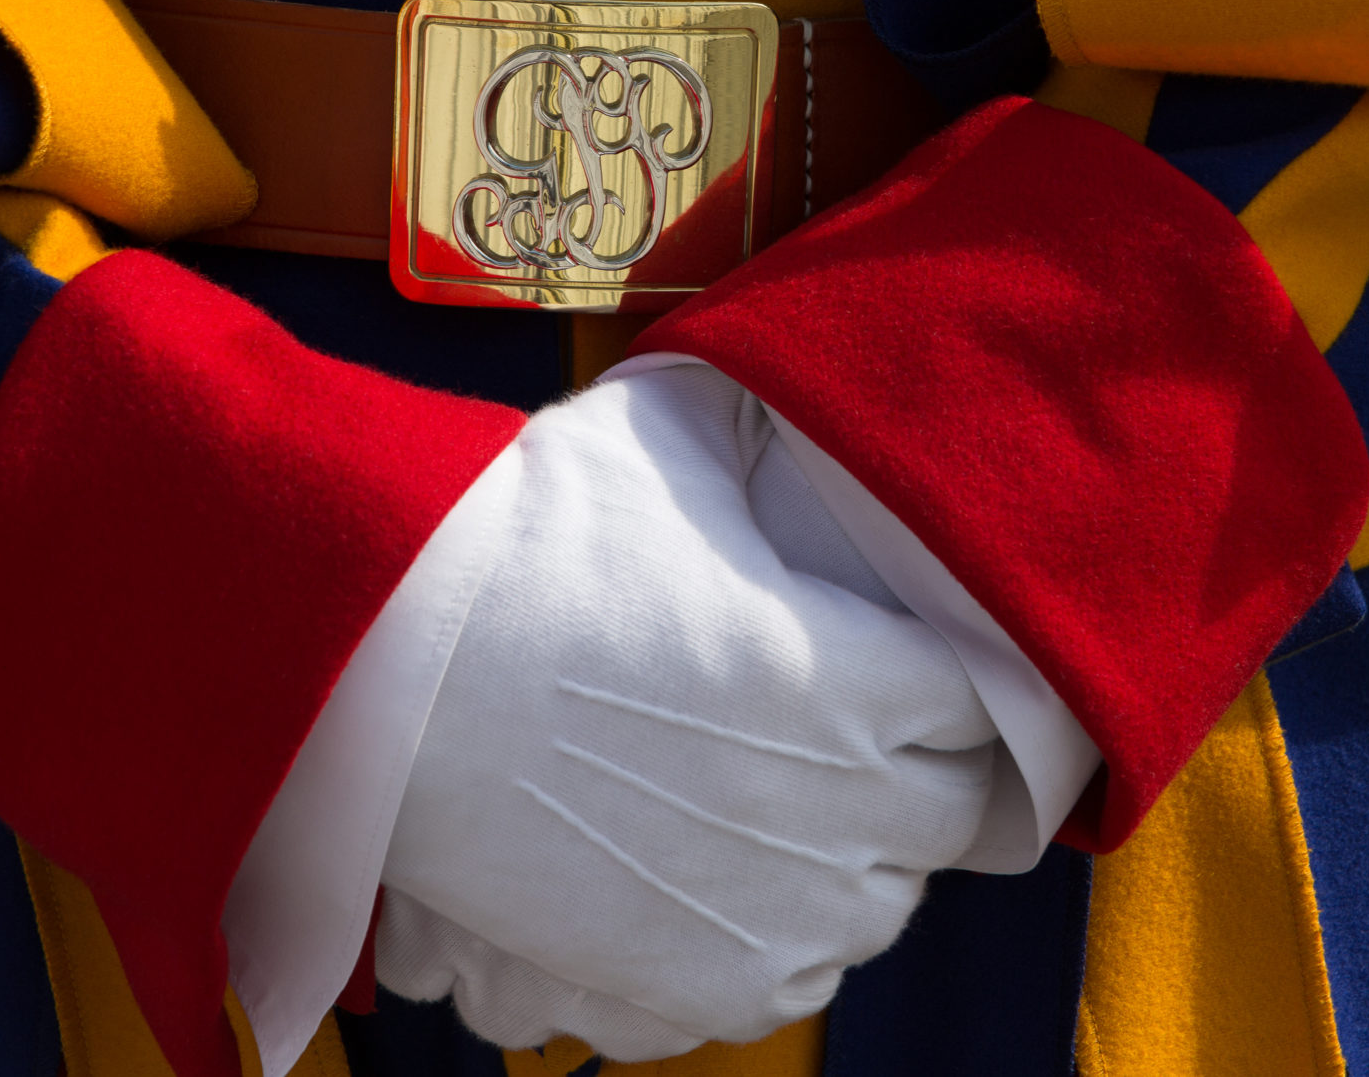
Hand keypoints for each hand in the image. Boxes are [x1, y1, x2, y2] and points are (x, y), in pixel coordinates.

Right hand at [376, 365, 996, 1053]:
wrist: (384, 670)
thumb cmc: (523, 536)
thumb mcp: (664, 436)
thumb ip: (756, 424)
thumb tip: (790, 384)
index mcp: (857, 672)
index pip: (984, 698)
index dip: (954, 674)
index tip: (920, 658)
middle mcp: (841, 805)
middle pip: (948, 812)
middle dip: (915, 768)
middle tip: (858, 734)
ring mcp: (773, 909)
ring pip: (878, 907)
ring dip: (854, 862)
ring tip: (791, 812)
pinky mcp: (697, 984)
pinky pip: (791, 986)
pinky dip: (774, 942)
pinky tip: (728, 887)